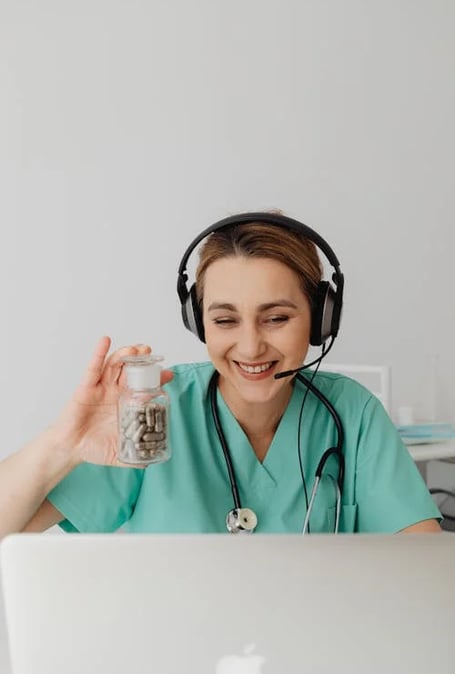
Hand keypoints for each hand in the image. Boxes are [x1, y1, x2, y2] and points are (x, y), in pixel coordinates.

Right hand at [53, 336, 173, 466]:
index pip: (145, 387)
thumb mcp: (120, 453)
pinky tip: (105, 341)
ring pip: (115, 366)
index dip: (157, 379)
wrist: (71, 450)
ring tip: (137, 349)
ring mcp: (101, 388)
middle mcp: (115, 392)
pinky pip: (93, 368)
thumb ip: (135, 456)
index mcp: (126, 404)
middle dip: (143, 361)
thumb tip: (152, 462)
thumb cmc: (94, 447)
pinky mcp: (85, 388)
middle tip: (153, 353)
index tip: (169, 373)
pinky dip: (99, 353)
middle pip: (132, 371)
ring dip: (126, 354)